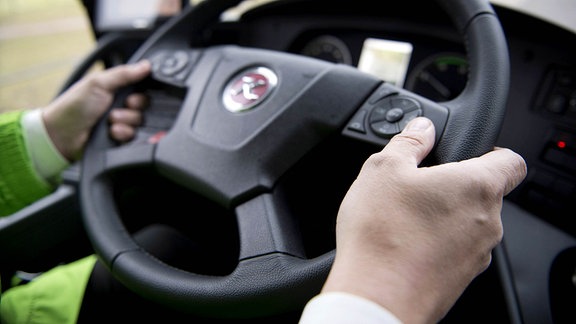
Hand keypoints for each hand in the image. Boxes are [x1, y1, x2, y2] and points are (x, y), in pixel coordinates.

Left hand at [42, 60, 151, 160]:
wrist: (63, 133)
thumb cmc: (75, 105)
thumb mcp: (99, 83)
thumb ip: (124, 74)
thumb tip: (146, 65)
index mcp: (118, 89)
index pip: (142, 90)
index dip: (141, 95)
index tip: (131, 98)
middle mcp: (122, 105)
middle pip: (145, 107)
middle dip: (131, 109)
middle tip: (117, 108)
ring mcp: (122, 122)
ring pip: (140, 122)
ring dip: (125, 121)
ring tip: (109, 121)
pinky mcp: (122, 138)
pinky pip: (135, 136)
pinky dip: (124, 133)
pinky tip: (112, 132)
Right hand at [322, 117, 526, 322]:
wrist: (377, 297)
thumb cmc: (382, 234)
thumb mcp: (383, 169)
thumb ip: (408, 141)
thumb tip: (422, 128)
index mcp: (477, 186)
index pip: (512, 161)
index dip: (493, 152)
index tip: (469, 154)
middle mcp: (488, 222)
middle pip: (485, 193)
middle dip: (455, 186)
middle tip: (418, 187)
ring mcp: (477, 254)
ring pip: (468, 224)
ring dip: (444, 216)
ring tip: (404, 219)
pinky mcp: (461, 278)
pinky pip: (456, 250)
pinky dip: (437, 243)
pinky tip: (404, 244)